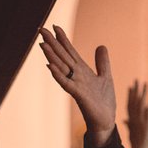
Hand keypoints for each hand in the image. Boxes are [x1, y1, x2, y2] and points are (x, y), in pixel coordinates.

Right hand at [37, 27, 115, 142]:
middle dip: (53, 43)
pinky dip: (58, 75)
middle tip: (41, 29)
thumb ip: (102, 62)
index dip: (63, 40)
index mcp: (83, 71)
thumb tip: (101, 46)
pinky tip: (50, 67)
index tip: (55, 26)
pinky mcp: (79, 95)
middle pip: (63, 57)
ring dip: (52, 57)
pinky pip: (66, 84)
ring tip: (42, 44)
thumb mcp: (106, 77)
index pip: (71, 52)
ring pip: (61, 68)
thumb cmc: (103, 101)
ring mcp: (76, 85)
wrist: (105, 120)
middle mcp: (76, 76)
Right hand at [125, 80, 147, 147]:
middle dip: (135, 91)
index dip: (130, 96)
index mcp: (131, 122)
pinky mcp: (147, 126)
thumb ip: (129, 125)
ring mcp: (140, 122)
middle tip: (137, 80)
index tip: (131, 86)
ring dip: (143, 93)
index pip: (129, 106)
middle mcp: (134, 121)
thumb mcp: (133, 134)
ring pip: (141, 104)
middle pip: (134, 102)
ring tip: (145, 83)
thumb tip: (125, 120)